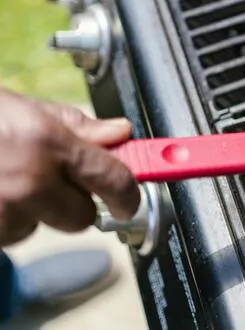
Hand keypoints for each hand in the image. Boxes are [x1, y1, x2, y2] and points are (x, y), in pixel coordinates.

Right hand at [0, 88, 139, 245]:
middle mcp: (28, 181)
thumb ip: (76, 125)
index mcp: (48, 144)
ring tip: (2, 179)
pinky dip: (1, 221)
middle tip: (51, 181)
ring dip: (30, 212)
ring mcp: (0, 212)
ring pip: (40, 228)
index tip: (130, 199)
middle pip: (81, 218)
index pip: (114, 180)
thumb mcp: (22, 108)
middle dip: (73, 203)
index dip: (129, 193)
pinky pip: (7, 236)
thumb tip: (119, 134)